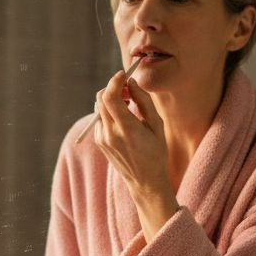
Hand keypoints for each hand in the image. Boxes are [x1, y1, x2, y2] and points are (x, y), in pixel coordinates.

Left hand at [92, 72, 179, 238]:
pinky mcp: (99, 141)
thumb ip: (143, 101)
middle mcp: (110, 133)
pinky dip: (109, 111)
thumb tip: (131, 82)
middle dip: (113, 88)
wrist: (145, 181)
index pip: (111, 97)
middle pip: (101, 98)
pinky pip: (100, 118)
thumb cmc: (156, 152)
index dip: (115, 81)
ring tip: (128, 103)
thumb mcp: (156, 125)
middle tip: (127, 89)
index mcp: (126, 129)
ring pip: (99, 107)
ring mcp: (102, 138)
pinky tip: (123, 117)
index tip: (123, 74)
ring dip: (111, 99)